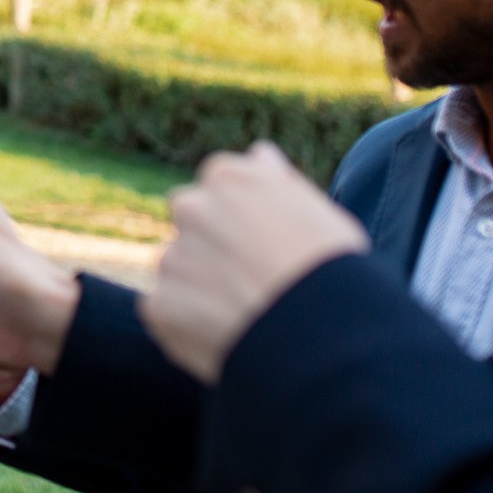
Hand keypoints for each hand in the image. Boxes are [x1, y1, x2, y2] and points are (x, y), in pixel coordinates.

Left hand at [139, 142, 368, 384]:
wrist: (322, 334)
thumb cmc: (332, 269)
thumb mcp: (318, 210)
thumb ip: (276, 180)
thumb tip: (259, 155)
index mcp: (226, 177)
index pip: (220, 189)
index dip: (245, 221)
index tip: (268, 245)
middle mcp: (190, 208)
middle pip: (194, 224)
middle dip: (214, 246)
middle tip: (254, 280)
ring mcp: (172, 256)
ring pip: (181, 269)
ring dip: (202, 286)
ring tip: (248, 314)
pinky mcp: (160, 304)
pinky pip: (169, 312)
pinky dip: (191, 325)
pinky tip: (230, 337)